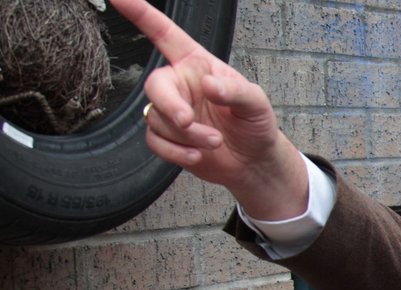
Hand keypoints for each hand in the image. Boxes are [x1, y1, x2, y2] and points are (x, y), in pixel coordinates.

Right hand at [109, 0, 308, 219]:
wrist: (254, 162)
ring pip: (157, 119)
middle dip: (170, 106)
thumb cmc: (255, 124)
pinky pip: (156, 143)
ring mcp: (171, 112)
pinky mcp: (167, 138)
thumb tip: (209, 85)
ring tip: (214, 142)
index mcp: (197, 66)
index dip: (141, 14)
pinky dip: (177, 153)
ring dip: (187, 136)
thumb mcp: (256, 103)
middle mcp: (180, 85)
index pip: (165, 34)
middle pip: (154, 85)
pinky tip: (198, 156)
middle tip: (188, 121)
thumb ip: (235, 91)